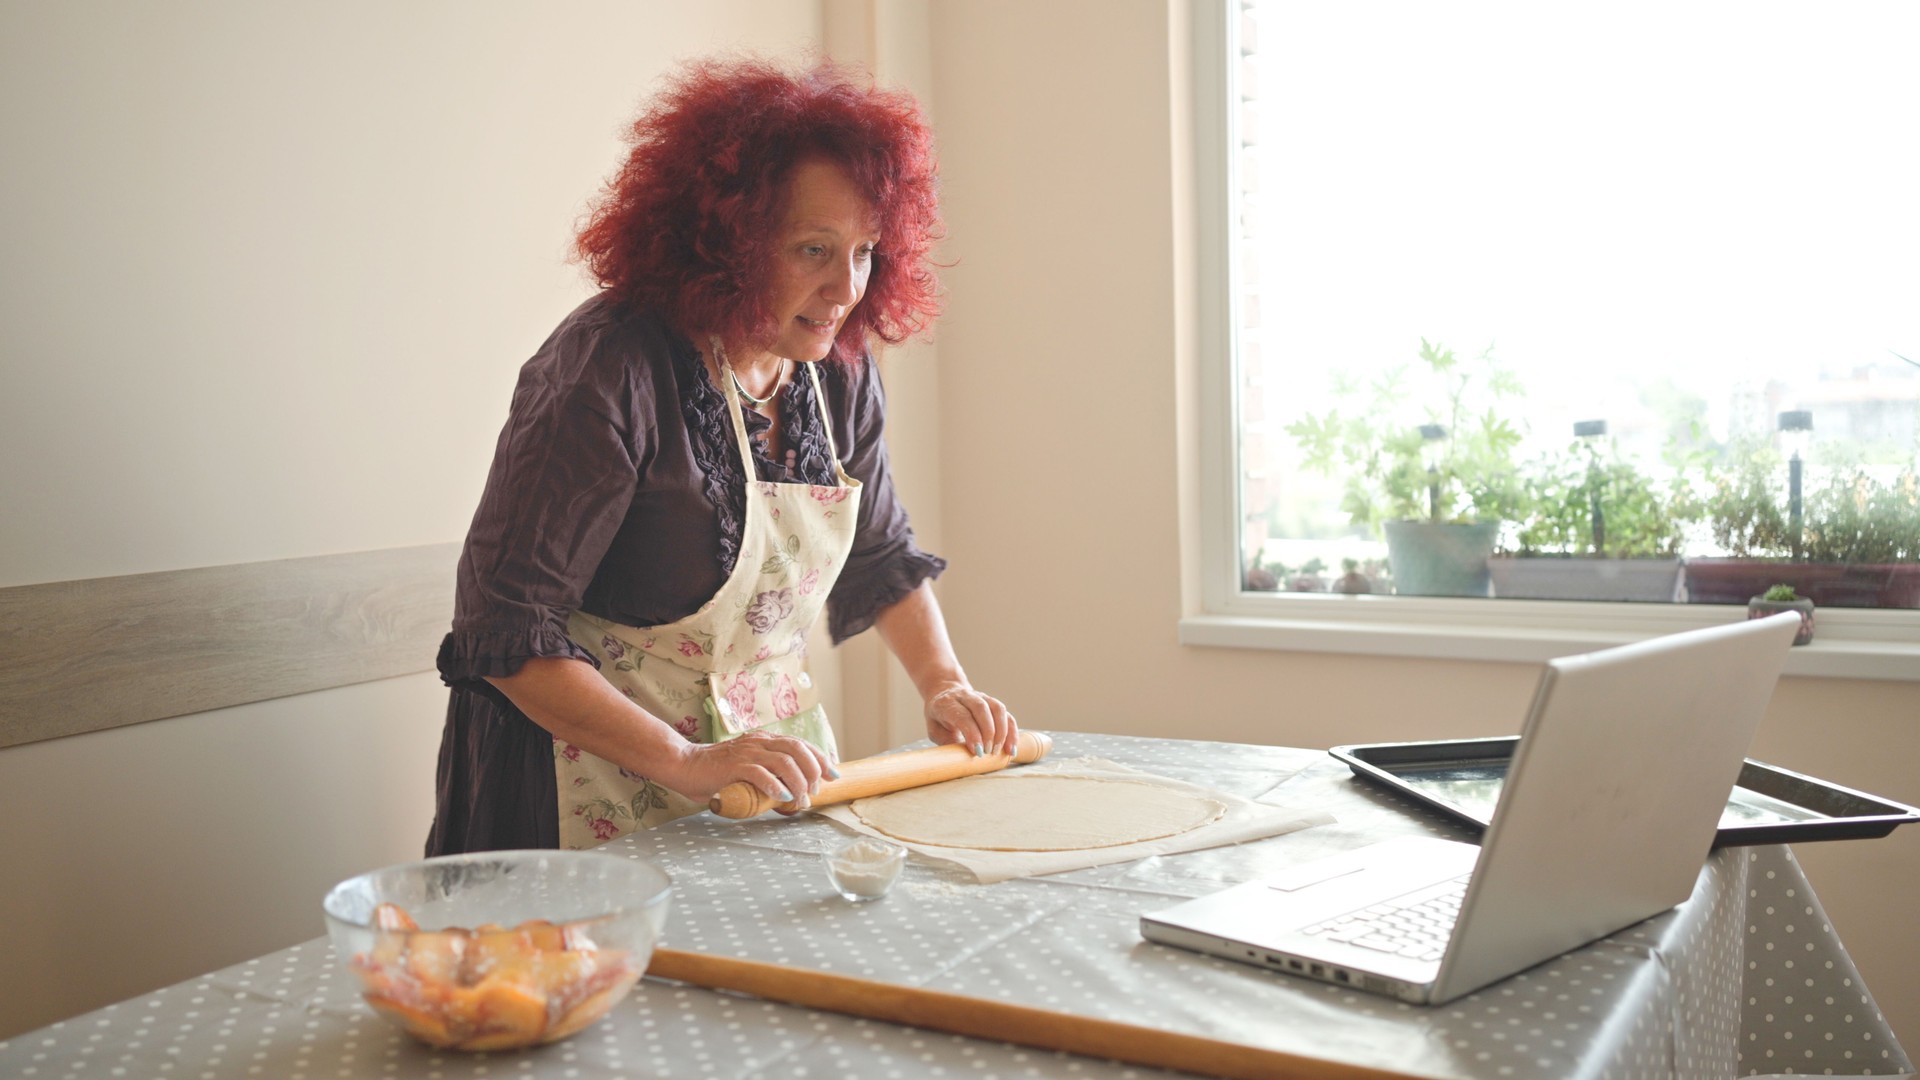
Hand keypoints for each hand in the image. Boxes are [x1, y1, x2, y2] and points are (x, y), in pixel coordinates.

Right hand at [662, 730, 837, 809]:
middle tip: (816, 791)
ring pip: (784, 762)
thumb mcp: (748, 768)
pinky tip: (783, 798)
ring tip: (800, 800)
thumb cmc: (717, 772)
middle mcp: (759, 742)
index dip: (820, 758)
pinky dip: (776, 786)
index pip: (800, 744)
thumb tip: (792, 795)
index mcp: (764, 740)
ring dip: (798, 782)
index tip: (832, 775)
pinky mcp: (735, 765)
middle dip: (814, 770)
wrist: (684, 765)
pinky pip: (761, 774)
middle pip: (798, 749)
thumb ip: (768, 775)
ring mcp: (747, 752)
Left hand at [924, 684, 1018, 757]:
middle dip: (988, 733)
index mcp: (947, 703)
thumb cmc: (939, 717)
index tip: (977, 752)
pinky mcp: (993, 702)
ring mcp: (981, 696)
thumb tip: (964, 758)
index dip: (972, 734)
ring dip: (1002, 731)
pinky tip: (1011, 747)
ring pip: (997, 708)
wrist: (944, 692)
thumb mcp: (935, 731)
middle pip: (982, 709)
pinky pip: (1006, 714)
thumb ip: (947, 742)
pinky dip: (1012, 731)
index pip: (963, 715)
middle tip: (988, 752)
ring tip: (1000, 751)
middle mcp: (965, 696)